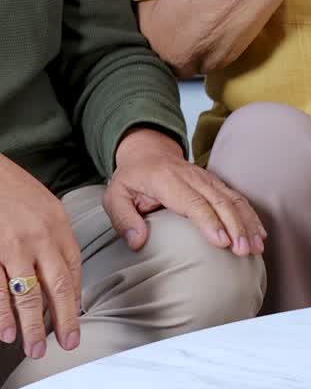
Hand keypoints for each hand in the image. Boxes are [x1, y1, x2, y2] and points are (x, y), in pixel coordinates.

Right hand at [0, 155, 81, 358]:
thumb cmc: (15, 189)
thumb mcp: (47, 207)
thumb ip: (56, 236)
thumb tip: (63, 268)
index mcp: (58, 227)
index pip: (73, 270)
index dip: (75, 298)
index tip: (75, 321)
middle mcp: (39, 239)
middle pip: (56, 286)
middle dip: (64, 319)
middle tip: (69, 343)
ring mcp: (12, 247)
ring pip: (25, 293)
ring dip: (31, 325)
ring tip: (35, 348)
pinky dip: (2, 312)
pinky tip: (7, 331)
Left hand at [106, 128, 265, 256]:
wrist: (149, 153)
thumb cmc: (132, 179)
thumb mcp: (114, 196)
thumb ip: (123, 219)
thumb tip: (137, 242)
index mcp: (168, 180)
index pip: (193, 202)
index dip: (210, 222)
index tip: (222, 243)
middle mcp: (193, 177)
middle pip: (221, 202)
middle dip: (236, 227)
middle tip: (244, 251)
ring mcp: (209, 179)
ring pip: (234, 200)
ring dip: (247, 223)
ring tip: (256, 246)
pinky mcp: (217, 184)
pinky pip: (239, 198)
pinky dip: (251, 216)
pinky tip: (260, 233)